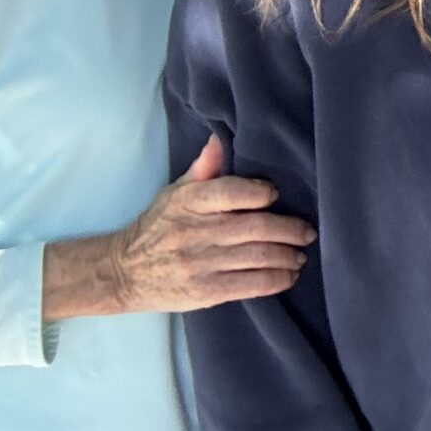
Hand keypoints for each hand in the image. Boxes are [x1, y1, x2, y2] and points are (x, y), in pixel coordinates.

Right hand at [115, 136, 314, 311]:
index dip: (261, 192)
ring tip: (301, 255)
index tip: (277, 194)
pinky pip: (250, 285)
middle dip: (290, 229)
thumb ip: (204, 168)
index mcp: (188, 202)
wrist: (122, 272)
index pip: (231, 191)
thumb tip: (221, 138)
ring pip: (258, 257)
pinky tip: (289, 275)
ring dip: (289, 256)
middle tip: (308, 231)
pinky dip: (277, 279)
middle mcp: (193, 232)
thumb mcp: (175, 192)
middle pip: (255, 227)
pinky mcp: (203, 291)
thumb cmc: (159, 226)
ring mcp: (199, 263)